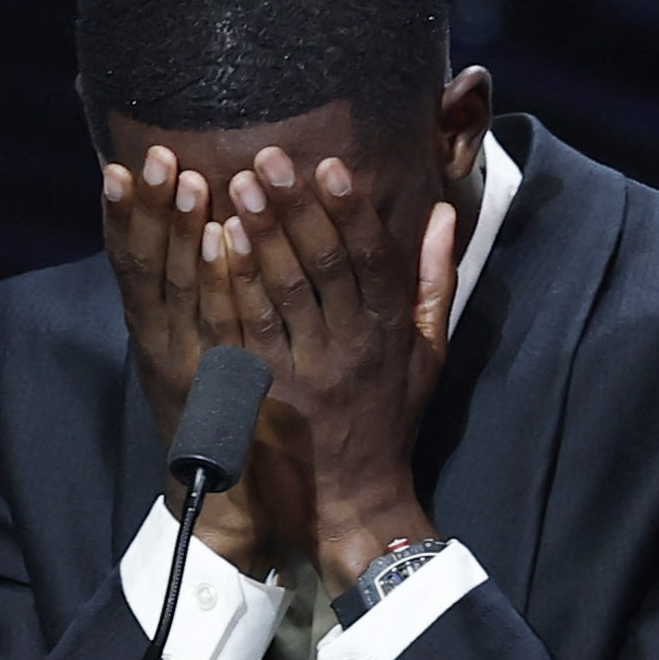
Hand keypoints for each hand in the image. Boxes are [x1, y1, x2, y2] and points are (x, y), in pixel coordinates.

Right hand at [100, 147, 273, 572]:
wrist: (226, 500)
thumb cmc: (218, 421)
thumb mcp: (203, 351)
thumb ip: (197, 300)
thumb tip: (206, 239)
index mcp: (160, 326)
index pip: (135, 256)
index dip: (133, 209)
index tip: (136, 157)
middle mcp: (161, 338)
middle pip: (145, 261)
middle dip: (147, 206)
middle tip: (151, 152)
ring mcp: (183, 359)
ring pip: (169, 284)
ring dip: (171, 228)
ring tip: (177, 175)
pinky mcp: (211, 381)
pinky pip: (209, 320)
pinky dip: (207, 279)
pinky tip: (214, 241)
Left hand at [200, 145, 457, 592]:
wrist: (354, 501)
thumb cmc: (391, 422)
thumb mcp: (427, 354)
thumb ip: (434, 282)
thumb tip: (441, 214)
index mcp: (390, 334)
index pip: (374, 260)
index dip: (352, 212)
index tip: (331, 166)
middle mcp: (352, 348)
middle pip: (325, 266)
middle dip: (296, 208)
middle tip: (268, 158)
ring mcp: (308, 369)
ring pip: (284, 291)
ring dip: (260, 235)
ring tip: (235, 185)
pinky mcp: (268, 389)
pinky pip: (250, 328)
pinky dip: (234, 283)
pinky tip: (216, 244)